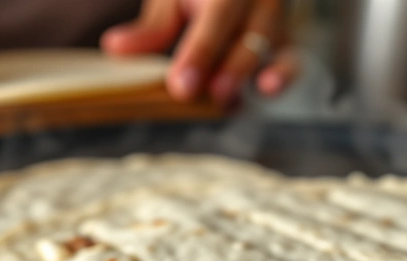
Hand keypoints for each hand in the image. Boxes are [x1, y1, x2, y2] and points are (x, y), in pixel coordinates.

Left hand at [101, 0, 298, 104]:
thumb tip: (114, 48)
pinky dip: (284, 75)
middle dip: (222, 67)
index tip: (180, 86)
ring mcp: (274, 19)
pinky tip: (267, 89)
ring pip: (273, 47)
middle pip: (247, 33)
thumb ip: (150, 26)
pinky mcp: (283, 42)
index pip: (218, 16)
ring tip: (225, 99)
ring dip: (248, 74)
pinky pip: (292, 58)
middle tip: (193, 94)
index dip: (200, 53)